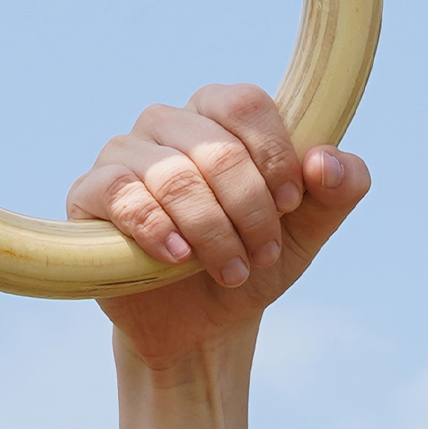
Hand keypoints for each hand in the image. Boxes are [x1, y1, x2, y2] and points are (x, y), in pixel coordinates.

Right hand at [69, 82, 371, 367]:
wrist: (201, 324)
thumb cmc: (252, 263)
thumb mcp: (307, 233)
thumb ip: (338, 191)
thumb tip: (326, 162)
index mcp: (218, 114)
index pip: (245, 103)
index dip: (273, 157)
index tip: (290, 206)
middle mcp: (168, 123)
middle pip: (214, 146)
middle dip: (248, 210)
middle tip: (262, 255)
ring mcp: (123, 155)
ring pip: (171, 173)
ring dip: (211, 230)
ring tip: (230, 271)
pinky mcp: (89, 194)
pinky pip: (118, 193)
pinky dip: (154, 226)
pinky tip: (177, 257)